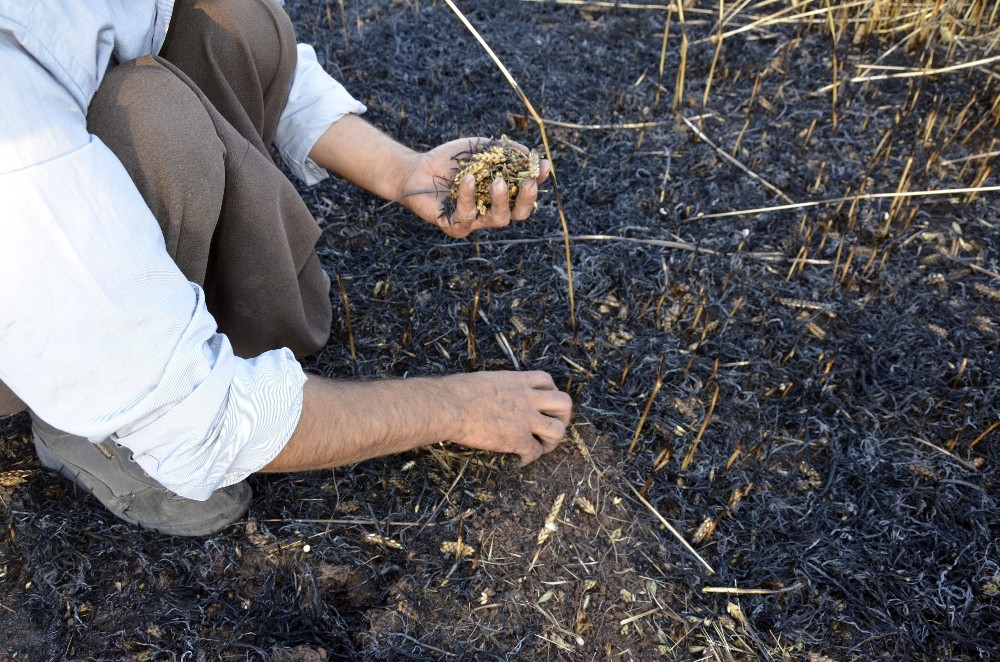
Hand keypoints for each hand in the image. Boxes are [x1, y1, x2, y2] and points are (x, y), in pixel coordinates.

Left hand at [399, 138, 550, 237]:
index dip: (538, 180)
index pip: (525, 191)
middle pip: (519, 213)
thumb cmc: (449, 161)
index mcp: (501, 194)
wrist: (416, 170)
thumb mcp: (478, 149)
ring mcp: (475, 221)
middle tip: (528, 182)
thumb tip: (528, 152)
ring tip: (498, 181)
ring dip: (501, 200)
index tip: (543, 166)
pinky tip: (468, 179)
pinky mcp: (454, 226)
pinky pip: (467, 215)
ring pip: (498, 219)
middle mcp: (492, 210)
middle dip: (527, 198)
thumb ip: (502, 150)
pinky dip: (469, 196)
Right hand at [445, 370, 571, 465]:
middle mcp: (527, 398)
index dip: (550, 392)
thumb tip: (493, 395)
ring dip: (553, 441)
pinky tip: (520, 461)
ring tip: (541, 447)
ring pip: (557, 430)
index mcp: (517, 380)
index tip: (543, 402)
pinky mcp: (517, 439)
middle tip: (553, 425)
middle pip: (564, 403)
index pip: (546, 380)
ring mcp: (525, 419)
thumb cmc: (456, 391)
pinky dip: (530, 458)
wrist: (449, 406)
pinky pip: (535, 452)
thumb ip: (499, 387)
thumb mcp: (486, 380)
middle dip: (563, 416)